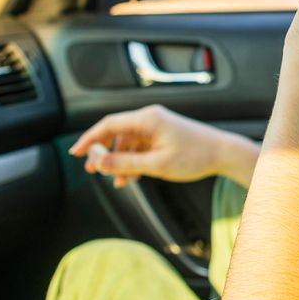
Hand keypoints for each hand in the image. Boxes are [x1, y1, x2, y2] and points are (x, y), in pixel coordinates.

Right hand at [68, 104, 254, 186]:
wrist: (223, 153)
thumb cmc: (195, 156)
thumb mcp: (158, 164)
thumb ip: (126, 163)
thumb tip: (100, 163)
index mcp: (147, 119)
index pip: (109, 125)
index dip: (89, 139)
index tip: (75, 153)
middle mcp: (150, 118)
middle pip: (115, 132)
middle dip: (102, 151)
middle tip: (90, 169)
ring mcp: (156, 126)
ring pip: (127, 142)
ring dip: (119, 160)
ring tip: (116, 181)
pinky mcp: (162, 135)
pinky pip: (139, 146)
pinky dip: (132, 160)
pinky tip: (130, 177)